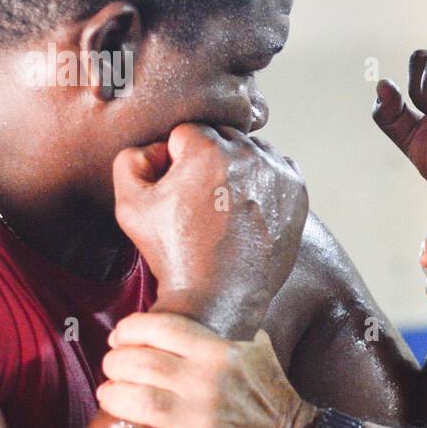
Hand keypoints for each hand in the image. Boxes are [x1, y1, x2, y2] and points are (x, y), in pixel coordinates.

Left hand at [97, 312, 312, 427]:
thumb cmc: (272, 396)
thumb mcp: (259, 348)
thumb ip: (231, 325)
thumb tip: (205, 301)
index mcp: (220, 353)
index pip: (159, 328)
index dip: (129, 330)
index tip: (120, 338)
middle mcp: (207, 384)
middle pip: (138, 363)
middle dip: (115, 362)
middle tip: (112, 368)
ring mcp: (198, 424)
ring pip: (134, 402)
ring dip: (112, 396)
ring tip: (110, 395)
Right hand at [113, 123, 309, 333]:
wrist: (217, 296)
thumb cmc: (173, 252)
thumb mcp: (130, 204)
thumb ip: (131, 158)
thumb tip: (156, 147)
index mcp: (207, 149)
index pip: (186, 131)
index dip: (174, 160)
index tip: (177, 190)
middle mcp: (248, 153)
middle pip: (221, 136)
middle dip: (206, 160)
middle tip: (198, 200)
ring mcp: (276, 173)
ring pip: (251, 150)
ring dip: (237, 167)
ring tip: (223, 206)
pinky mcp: (296, 192)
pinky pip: (276, 168)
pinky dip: (263, 181)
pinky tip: (246, 208)